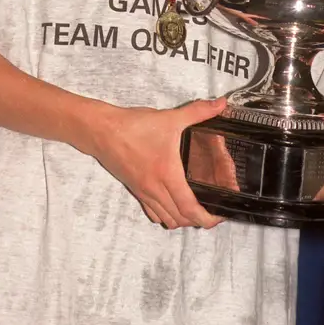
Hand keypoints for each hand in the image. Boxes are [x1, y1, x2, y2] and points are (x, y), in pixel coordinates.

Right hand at [92, 97, 227, 228]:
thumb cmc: (134, 126)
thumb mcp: (170, 117)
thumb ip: (198, 111)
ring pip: (167, 219)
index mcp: (168, 175)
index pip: (190, 208)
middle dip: (199, 220)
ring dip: (182, 219)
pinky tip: (171, 203)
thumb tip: (221, 104)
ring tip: (195, 208)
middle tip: (212, 211)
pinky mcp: (135, 190)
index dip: (207, 218)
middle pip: (181, 219)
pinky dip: (165, 214)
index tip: (219, 216)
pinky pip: (152, 212)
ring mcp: (144, 192)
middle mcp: (156, 189)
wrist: (102, 131)